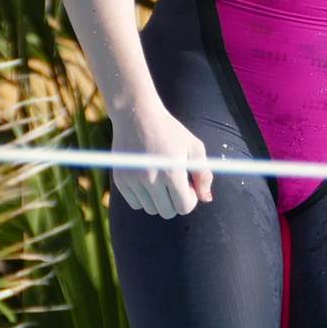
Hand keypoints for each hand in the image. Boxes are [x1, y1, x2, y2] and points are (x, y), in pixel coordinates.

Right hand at [112, 104, 214, 218]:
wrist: (137, 115)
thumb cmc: (170, 131)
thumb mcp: (194, 147)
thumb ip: (204, 175)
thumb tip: (206, 199)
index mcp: (172, 172)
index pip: (184, 207)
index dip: (190, 199)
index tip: (188, 186)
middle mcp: (151, 178)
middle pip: (167, 212)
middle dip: (175, 201)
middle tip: (174, 183)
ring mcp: (133, 180)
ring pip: (151, 209)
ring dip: (158, 200)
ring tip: (160, 178)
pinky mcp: (120, 180)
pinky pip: (135, 204)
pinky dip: (143, 198)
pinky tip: (146, 179)